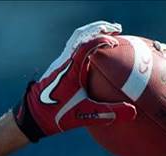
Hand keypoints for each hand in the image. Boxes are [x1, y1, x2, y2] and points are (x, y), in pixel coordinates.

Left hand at [13, 21, 136, 141]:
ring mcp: (61, 63)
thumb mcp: (85, 116)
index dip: (101, 40)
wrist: (32, 116)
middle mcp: (65, 62)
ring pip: (76, 39)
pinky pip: (73, 48)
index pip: (86, 45)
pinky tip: (95, 52)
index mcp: (70, 69)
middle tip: (117, 29)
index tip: (115, 42)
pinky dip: (86, 43)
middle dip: (100, 29)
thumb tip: (133, 112)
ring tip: (108, 34)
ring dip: (92, 33)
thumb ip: (108, 113)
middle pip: (82, 35)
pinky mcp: (59, 68)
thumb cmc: (56, 115)